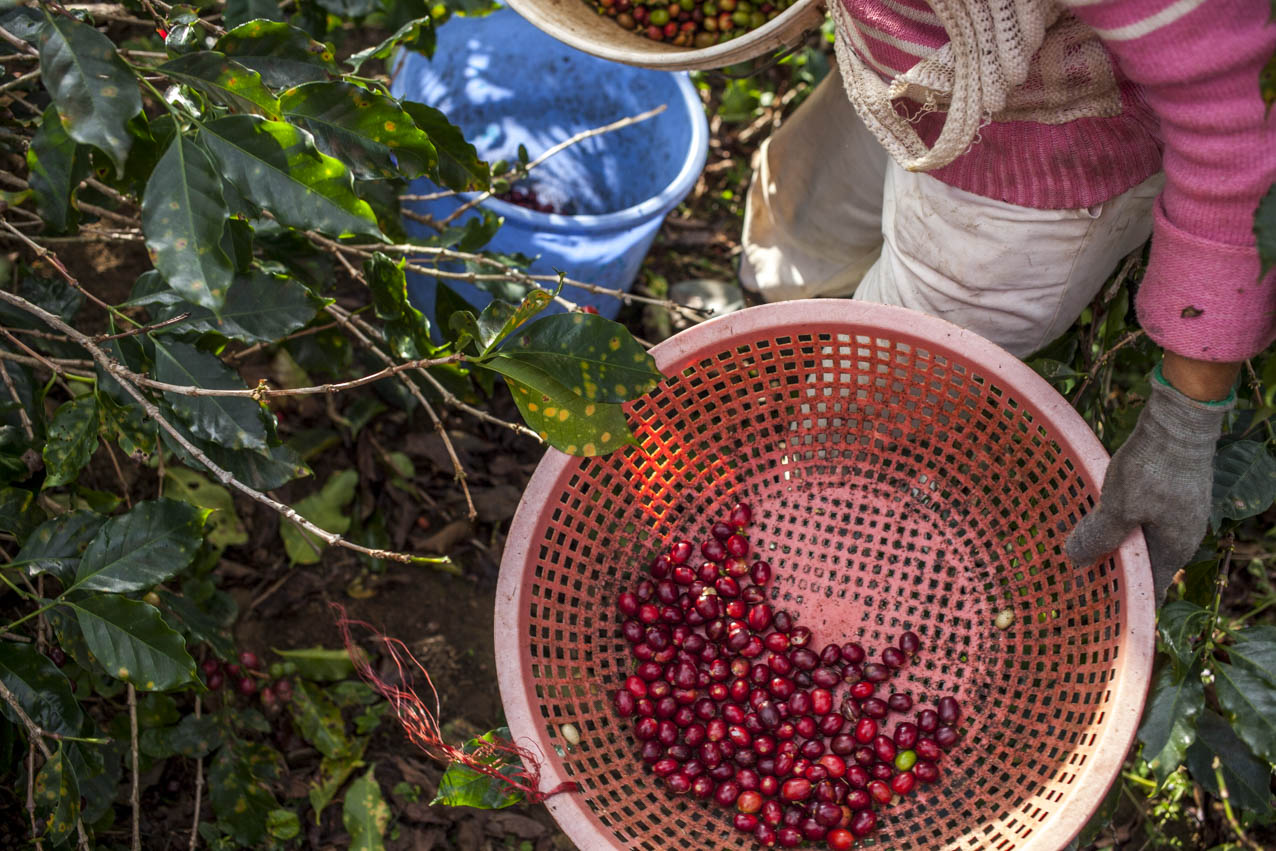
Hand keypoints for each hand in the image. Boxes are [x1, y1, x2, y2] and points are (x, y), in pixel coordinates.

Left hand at [1065, 355, 1237, 604]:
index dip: (1124, 601)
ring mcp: (1176, 513)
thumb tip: (1075, 562)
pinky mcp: (1169, 493)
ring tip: (1077, 549)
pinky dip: (1117, 523)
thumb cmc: (1153, 467)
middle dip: (1112, 572)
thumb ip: (1099, 536)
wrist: (1179, 420)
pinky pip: (1140, 518)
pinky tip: (1095, 518)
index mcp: (1174, 549)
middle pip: (1143, 565)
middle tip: (1074, 578)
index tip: (1093, 608)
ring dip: (1111, 545)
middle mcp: (1179, 536)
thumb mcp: (1119, 506)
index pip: (1150, 590)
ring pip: (1139, 540)